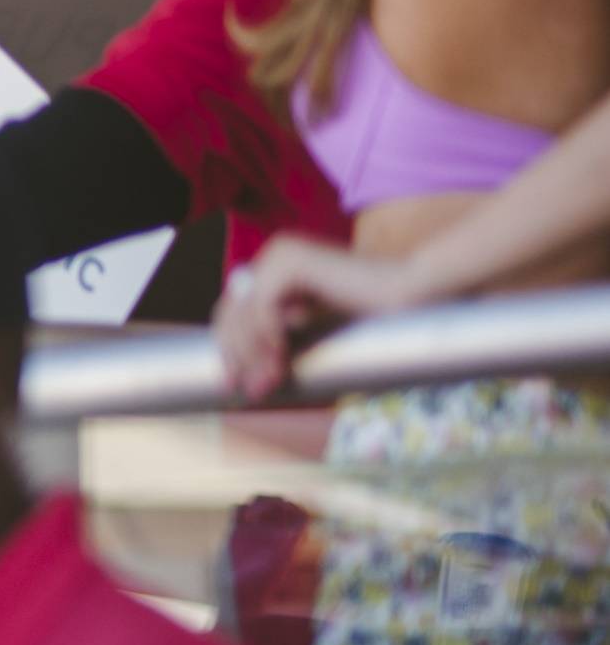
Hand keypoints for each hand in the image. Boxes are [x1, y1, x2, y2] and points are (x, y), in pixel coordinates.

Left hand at [215, 235, 417, 398]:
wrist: (412, 293)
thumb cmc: (372, 315)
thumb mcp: (314, 326)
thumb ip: (281, 335)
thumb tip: (245, 372)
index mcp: (276, 267)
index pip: (234, 311)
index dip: (231, 349)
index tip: (233, 384)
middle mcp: (273, 255)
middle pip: (232, 312)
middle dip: (238, 356)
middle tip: (246, 390)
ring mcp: (280, 254)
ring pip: (245, 314)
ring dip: (253, 355)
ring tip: (268, 384)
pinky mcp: (292, 261)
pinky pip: (264, 308)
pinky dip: (268, 337)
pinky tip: (282, 360)